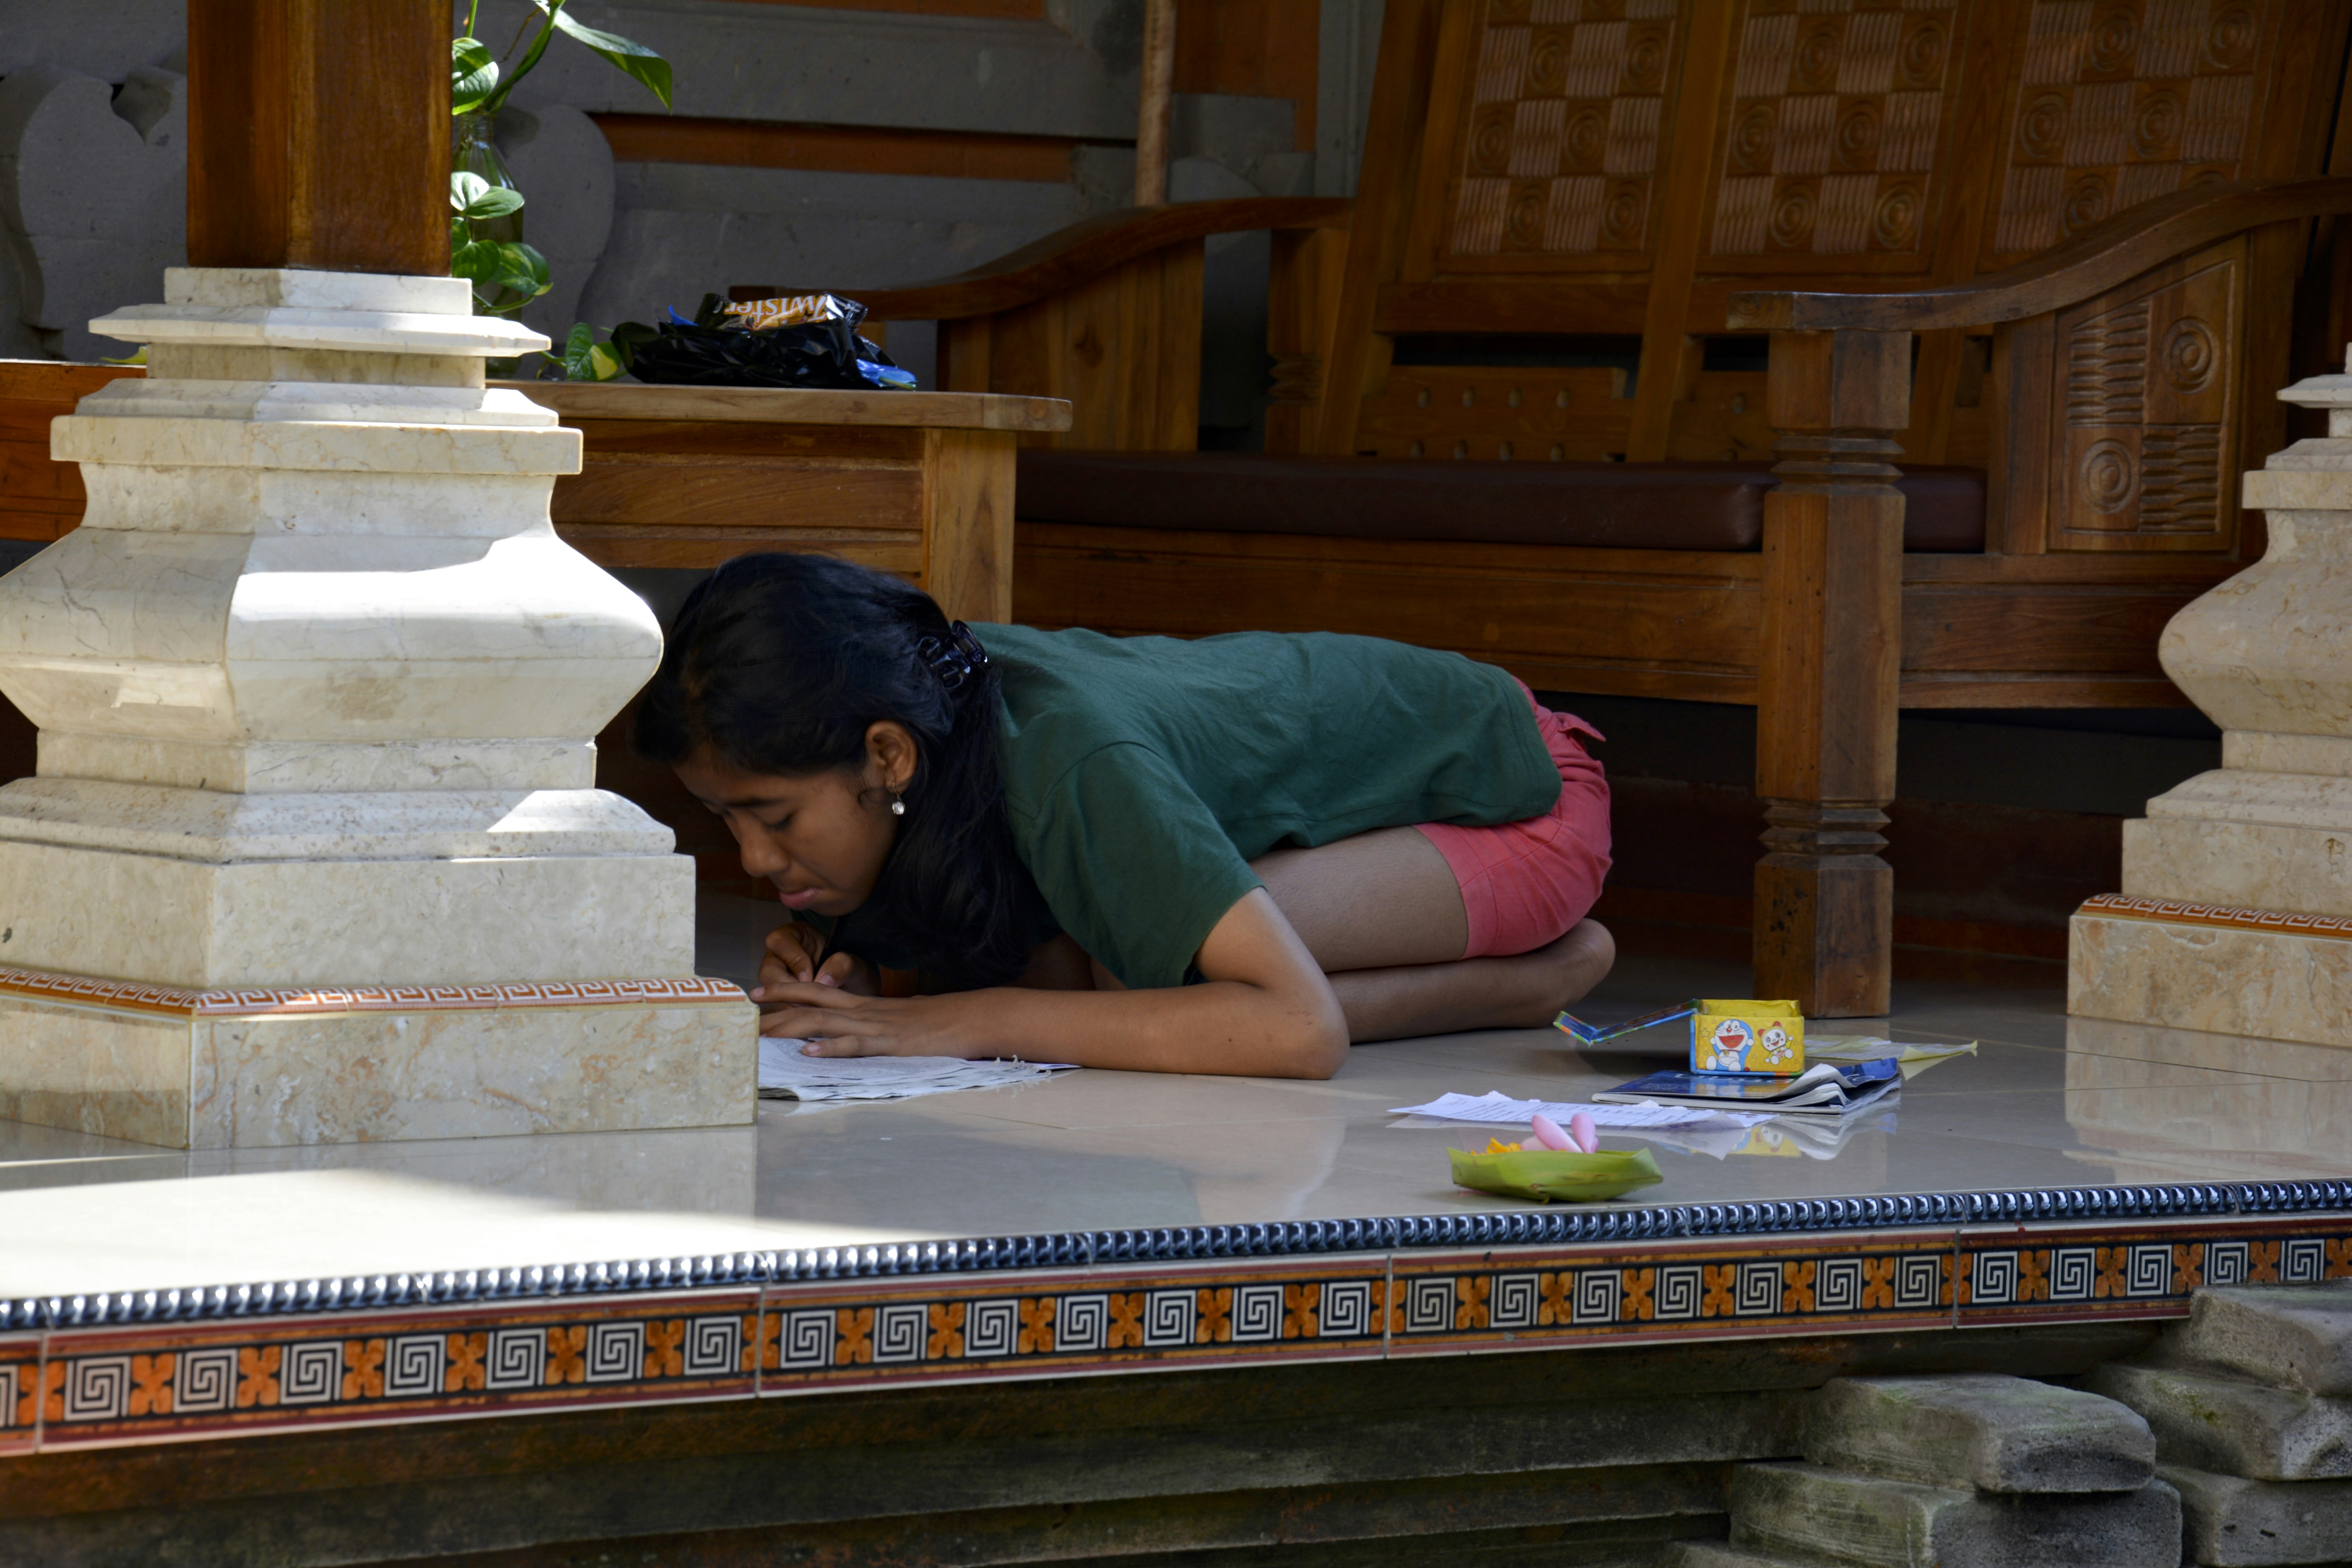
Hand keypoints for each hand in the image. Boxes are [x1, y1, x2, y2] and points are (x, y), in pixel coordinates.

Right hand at [751, 922, 873, 1009]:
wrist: (856, 993)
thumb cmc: (853, 971)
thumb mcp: (854, 965)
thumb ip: (841, 966)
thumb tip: (822, 980)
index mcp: (796, 935)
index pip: (780, 941)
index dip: (794, 961)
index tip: (811, 978)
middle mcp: (780, 955)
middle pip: (768, 970)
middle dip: (788, 989)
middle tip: (808, 1003)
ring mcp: (777, 978)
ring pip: (769, 992)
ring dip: (789, 1005)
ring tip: (811, 1014)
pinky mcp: (779, 999)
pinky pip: (777, 1007)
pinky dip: (790, 1016)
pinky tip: (806, 1022)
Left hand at [751, 982, 986, 1057]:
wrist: (972, 1017)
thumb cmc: (942, 1020)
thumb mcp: (903, 1019)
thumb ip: (881, 1023)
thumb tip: (869, 1031)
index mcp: (867, 1005)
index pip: (819, 992)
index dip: (787, 990)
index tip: (759, 992)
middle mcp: (865, 1011)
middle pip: (811, 1003)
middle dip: (775, 1007)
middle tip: (744, 1013)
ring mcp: (876, 1026)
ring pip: (824, 1022)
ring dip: (789, 1027)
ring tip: (760, 1032)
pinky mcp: (890, 1044)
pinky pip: (854, 1045)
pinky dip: (829, 1049)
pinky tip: (807, 1053)